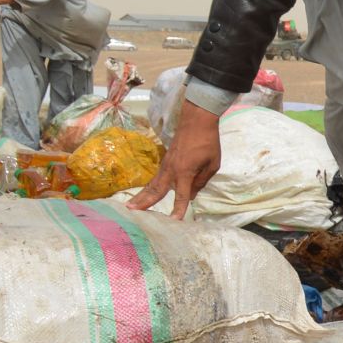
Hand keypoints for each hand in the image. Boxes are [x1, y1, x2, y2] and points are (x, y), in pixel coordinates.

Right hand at [128, 102, 221, 219]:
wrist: (196, 121)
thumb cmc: (208, 142)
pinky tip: (144, 194)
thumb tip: (191, 195)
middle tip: (131, 212)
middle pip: (156, 190)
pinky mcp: (165, 161)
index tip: (173, 221)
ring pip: (152, 184)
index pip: (181, 195)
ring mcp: (166, 165)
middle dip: (144, 202)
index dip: (178, 209)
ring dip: (141, 196)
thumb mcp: (212, 164)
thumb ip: (201, 181)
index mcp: (185, 172)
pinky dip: (148, 188)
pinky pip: (156, 178)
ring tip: (130, 207)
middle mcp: (171, 170)